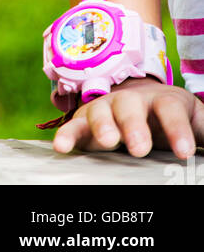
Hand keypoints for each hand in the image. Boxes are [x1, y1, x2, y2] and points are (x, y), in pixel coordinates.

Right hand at [53, 77, 203, 159]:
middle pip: (131, 107)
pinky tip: (62, 147)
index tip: (184, 151)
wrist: (141, 99)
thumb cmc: (171, 115)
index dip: (177, 129)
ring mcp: (106, 108)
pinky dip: (67, 135)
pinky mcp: (86, 122)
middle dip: (134, 126)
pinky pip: (74, 126)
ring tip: (107, 142)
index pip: (171, 110)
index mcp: (163, 100)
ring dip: (102, 126)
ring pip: (101, 111)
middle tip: (139, 148)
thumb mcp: (194, 119)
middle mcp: (132, 100)